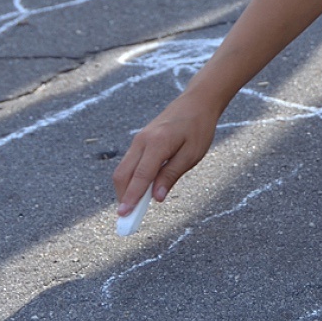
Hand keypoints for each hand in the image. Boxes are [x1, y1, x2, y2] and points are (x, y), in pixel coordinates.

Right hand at [112, 92, 220, 213]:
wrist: (196, 102)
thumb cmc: (199, 128)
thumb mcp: (192, 154)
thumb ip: (171, 175)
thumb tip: (155, 197)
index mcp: (157, 143)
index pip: (140, 176)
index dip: (131, 197)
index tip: (123, 215)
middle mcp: (142, 140)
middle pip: (123, 174)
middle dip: (122, 197)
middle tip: (127, 218)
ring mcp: (138, 139)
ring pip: (123, 169)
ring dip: (125, 189)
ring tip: (132, 208)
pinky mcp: (140, 140)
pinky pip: (129, 162)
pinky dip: (130, 178)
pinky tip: (139, 190)